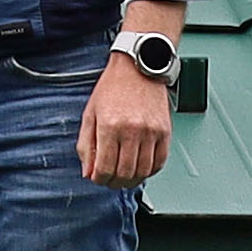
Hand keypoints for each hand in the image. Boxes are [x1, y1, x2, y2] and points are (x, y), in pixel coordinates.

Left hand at [79, 56, 171, 190]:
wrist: (138, 68)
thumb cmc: (113, 87)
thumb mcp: (90, 114)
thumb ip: (86, 145)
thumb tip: (88, 172)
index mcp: (110, 126)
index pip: (105, 168)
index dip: (99, 179)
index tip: (97, 178)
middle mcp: (132, 130)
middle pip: (124, 173)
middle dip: (114, 183)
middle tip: (110, 180)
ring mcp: (151, 132)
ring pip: (143, 171)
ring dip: (132, 180)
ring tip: (124, 176)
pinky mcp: (165, 131)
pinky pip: (160, 162)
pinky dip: (150, 171)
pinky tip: (141, 167)